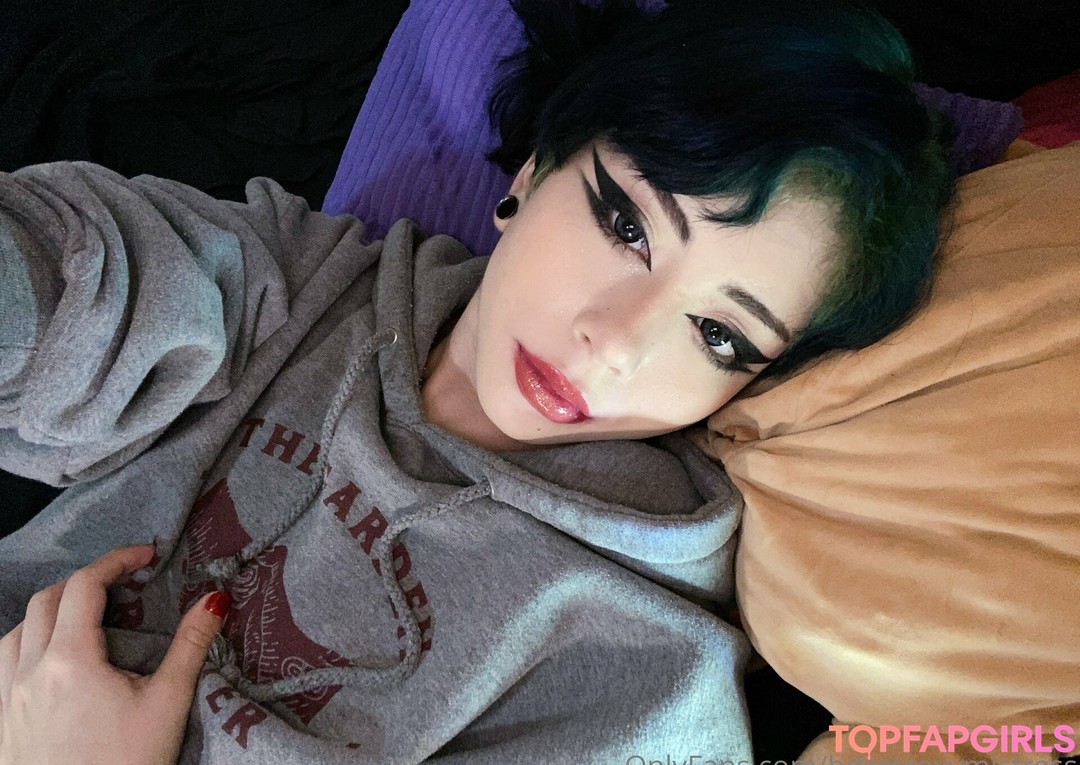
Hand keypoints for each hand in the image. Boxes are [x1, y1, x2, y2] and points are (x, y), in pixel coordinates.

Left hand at [0, 544, 230, 764]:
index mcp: (69, 660)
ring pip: (15, 630)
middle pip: (46, 600)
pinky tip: (49, 661)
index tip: (146, 556)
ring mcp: (6, 699)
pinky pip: (1, 665)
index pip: (84, 585)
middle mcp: (28, 672)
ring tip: (85, 619)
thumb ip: (190, 645)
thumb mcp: (167, 703)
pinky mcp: (1, 724)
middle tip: (122, 583)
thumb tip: (214, 599)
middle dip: (84, 581)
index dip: (116, 560)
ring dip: (49, 611)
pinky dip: (25, 644)